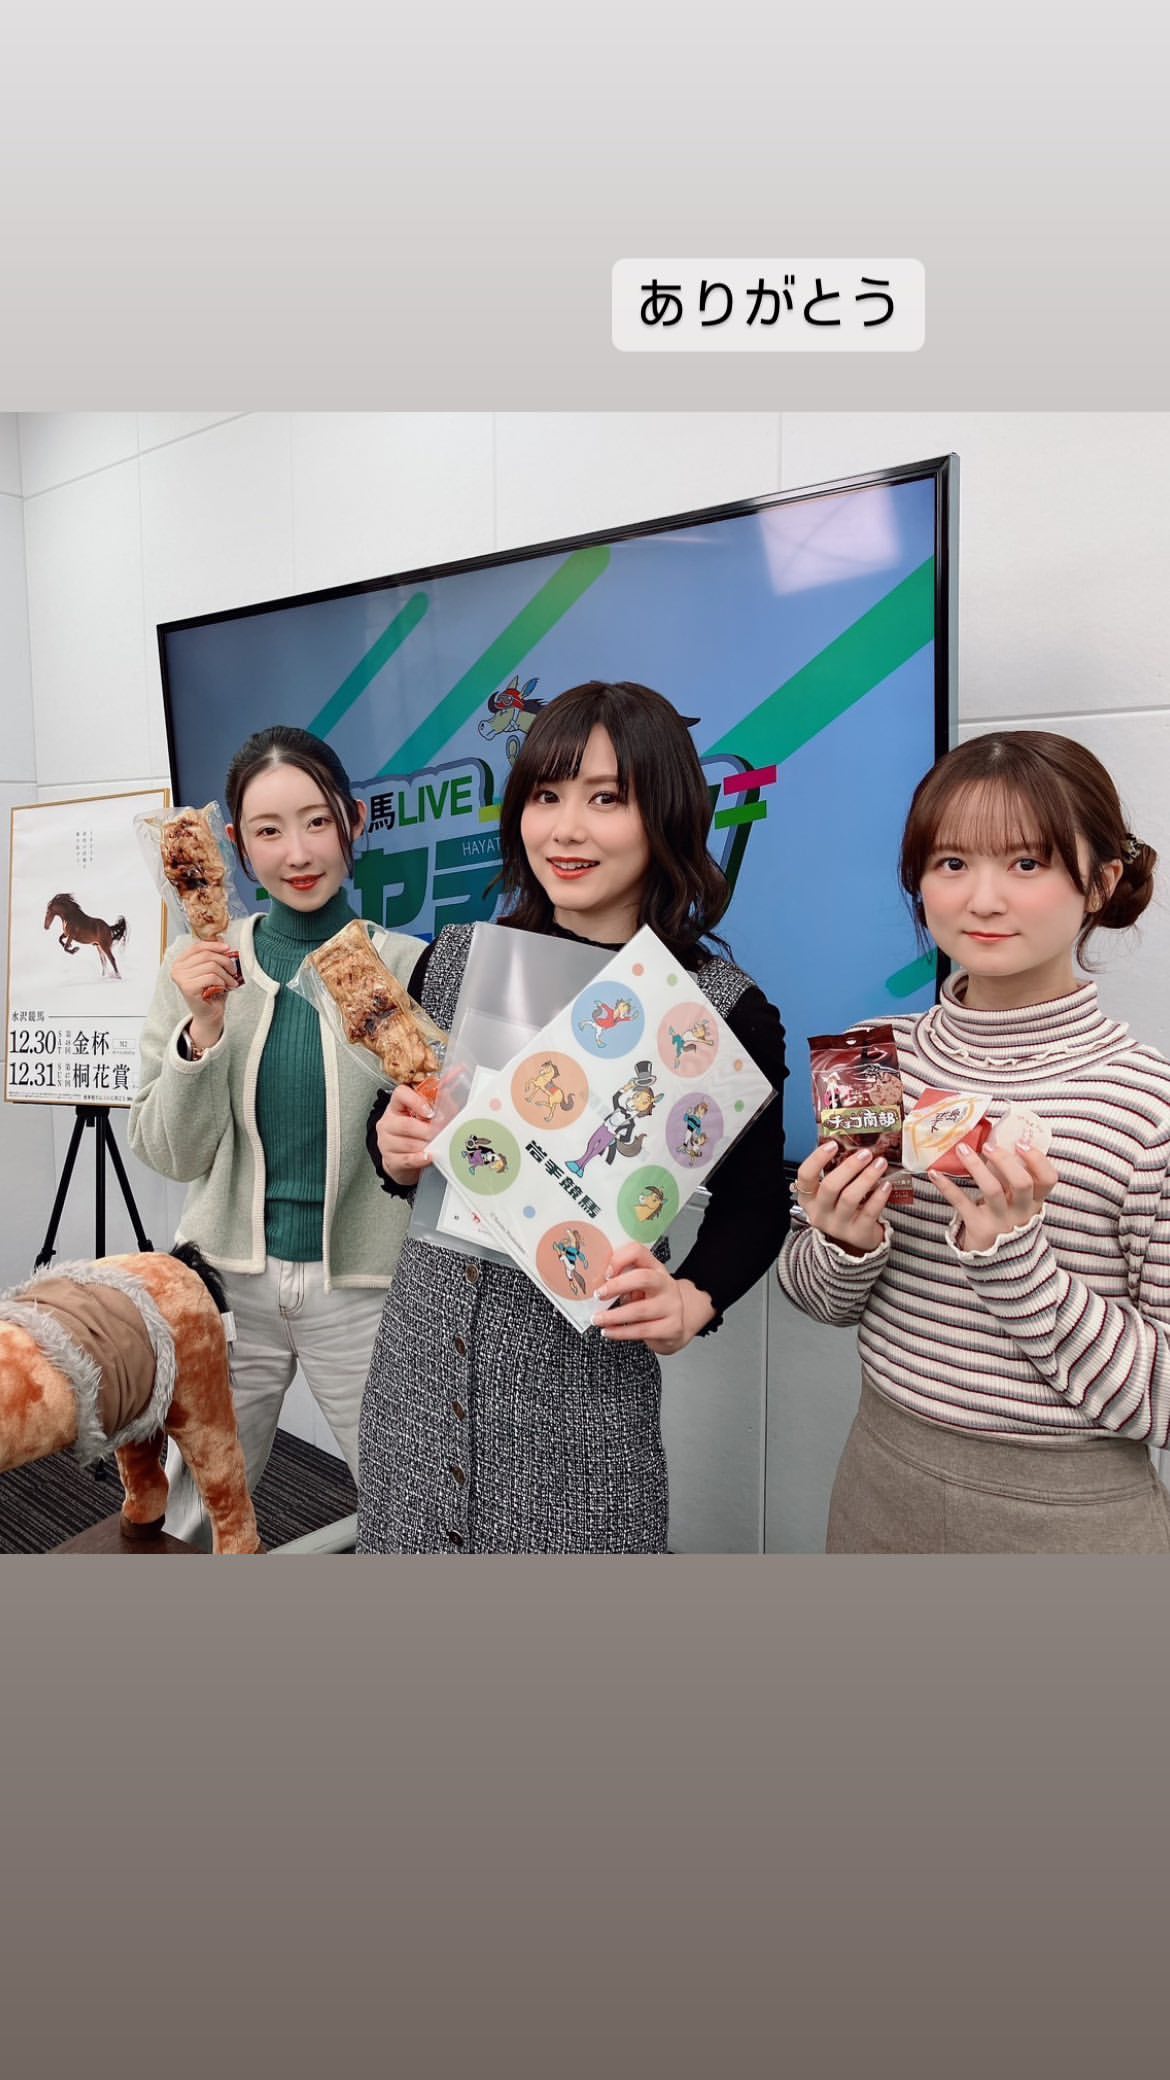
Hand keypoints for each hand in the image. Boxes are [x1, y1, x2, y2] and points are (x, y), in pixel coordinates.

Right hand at [170, 938, 240, 1044]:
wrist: (209, 1014)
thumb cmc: (210, 992)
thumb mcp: (212, 970)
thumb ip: (213, 955)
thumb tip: (222, 939)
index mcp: (181, 962)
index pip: (198, 946)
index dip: (215, 945)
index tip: (228, 948)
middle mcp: (177, 969)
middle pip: (207, 955)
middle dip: (225, 962)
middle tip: (233, 971)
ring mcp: (181, 978)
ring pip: (211, 966)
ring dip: (226, 975)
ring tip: (230, 982)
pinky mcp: (188, 988)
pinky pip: (211, 977)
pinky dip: (221, 982)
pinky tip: (222, 988)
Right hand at [376, 1082, 435, 1185]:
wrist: (402, 1160)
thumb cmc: (416, 1134)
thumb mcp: (425, 1116)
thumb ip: (440, 1099)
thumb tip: (458, 1072)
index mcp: (396, 1107)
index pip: (400, 1095)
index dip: (415, 1101)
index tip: (430, 1112)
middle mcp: (388, 1123)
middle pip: (406, 1124)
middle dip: (428, 1130)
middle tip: (442, 1132)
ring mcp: (386, 1142)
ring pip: (408, 1143)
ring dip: (427, 1144)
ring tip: (439, 1144)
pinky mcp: (390, 1160)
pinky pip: (406, 1159)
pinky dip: (420, 1158)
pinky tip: (429, 1156)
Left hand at [593, 1243, 714, 1355]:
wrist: (678, 1323)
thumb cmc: (653, 1301)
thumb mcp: (641, 1286)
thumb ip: (623, 1280)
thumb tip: (596, 1286)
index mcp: (655, 1268)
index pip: (639, 1252)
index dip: (620, 1260)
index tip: (605, 1273)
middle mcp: (666, 1285)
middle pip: (643, 1278)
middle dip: (617, 1286)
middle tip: (598, 1295)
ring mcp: (672, 1306)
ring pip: (639, 1311)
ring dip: (613, 1316)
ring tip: (597, 1319)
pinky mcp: (672, 1328)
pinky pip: (642, 1331)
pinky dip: (621, 1332)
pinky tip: (608, 1332)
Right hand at [791, 1141, 891, 1255]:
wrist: (853, 1240)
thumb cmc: (842, 1209)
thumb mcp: (831, 1194)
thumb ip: (836, 1173)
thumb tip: (852, 1143)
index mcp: (809, 1198)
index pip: (805, 1176)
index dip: (817, 1159)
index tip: (833, 1144)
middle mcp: (819, 1212)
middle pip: (830, 1186)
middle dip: (850, 1167)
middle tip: (866, 1153)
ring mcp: (837, 1225)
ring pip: (850, 1198)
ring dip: (867, 1177)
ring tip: (880, 1163)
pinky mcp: (857, 1233)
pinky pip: (869, 1212)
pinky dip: (879, 1196)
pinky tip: (886, 1184)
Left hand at [930, 1139, 1057, 1252]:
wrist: (999, 1265)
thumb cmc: (1007, 1222)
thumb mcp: (1018, 1204)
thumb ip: (1014, 1180)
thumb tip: (996, 1142)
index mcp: (1034, 1201)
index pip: (1048, 1179)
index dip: (1038, 1159)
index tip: (1021, 1143)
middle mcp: (1020, 1211)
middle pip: (1021, 1182)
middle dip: (1004, 1160)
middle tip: (988, 1145)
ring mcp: (1000, 1220)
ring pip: (992, 1190)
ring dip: (976, 1166)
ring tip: (962, 1149)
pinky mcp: (978, 1227)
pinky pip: (962, 1203)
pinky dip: (947, 1187)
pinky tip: (935, 1173)